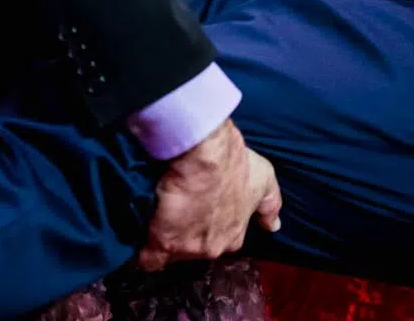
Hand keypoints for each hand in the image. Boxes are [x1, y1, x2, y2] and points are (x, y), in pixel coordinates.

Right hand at [136, 119, 282, 269]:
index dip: (206, 228)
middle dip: (184, 235)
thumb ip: (270, 203)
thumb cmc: (235, 162)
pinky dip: (142, 248)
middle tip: (175, 212)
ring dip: (162, 238)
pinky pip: (148, 258)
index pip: (218, 242)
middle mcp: (214, 248)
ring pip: (170, 253)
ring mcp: (188, 249)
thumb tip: (274, 226)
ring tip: (155, 217)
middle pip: (193, 249)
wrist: (206, 154)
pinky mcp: (163, 244)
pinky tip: (139, 233)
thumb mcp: (263, 177)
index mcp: (235, 235)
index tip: (196, 215)